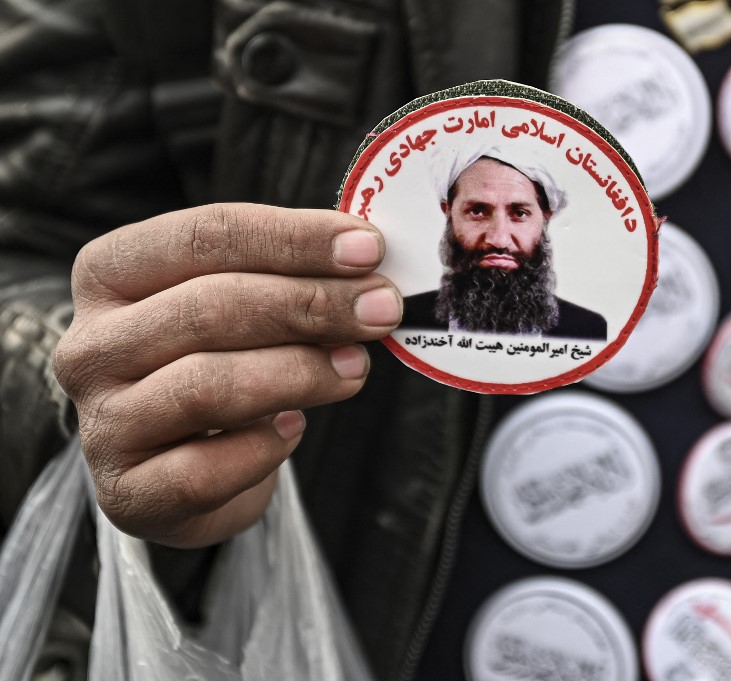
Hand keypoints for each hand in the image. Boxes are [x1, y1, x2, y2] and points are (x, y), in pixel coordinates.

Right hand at [53, 204, 400, 547]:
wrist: (180, 468)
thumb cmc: (217, 363)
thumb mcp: (241, 306)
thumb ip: (290, 279)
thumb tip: (369, 269)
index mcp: (111, 274)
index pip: (205, 236)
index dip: (294, 239)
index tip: (369, 248)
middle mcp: (91, 344)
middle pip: (210, 306)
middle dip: (312, 304)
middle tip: (382, 309)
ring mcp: (103, 423)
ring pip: (209, 385)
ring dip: (301, 372)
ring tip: (356, 367)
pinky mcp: (128, 492)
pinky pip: (208, 468)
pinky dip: (267, 447)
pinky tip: (295, 429)